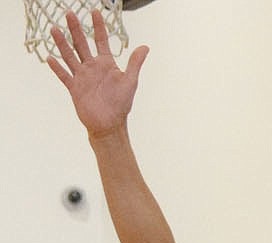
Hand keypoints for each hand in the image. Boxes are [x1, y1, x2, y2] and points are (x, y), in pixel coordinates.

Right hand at [47, 9, 148, 137]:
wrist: (109, 125)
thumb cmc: (121, 104)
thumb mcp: (130, 82)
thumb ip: (135, 63)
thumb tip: (145, 47)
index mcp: (105, 63)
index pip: (100, 40)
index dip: (98, 26)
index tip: (95, 11)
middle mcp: (92, 67)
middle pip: (81, 43)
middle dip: (75, 28)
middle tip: (69, 13)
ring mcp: (82, 77)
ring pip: (69, 56)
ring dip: (62, 43)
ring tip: (54, 29)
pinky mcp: (75, 88)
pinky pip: (64, 76)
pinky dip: (57, 67)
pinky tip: (49, 57)